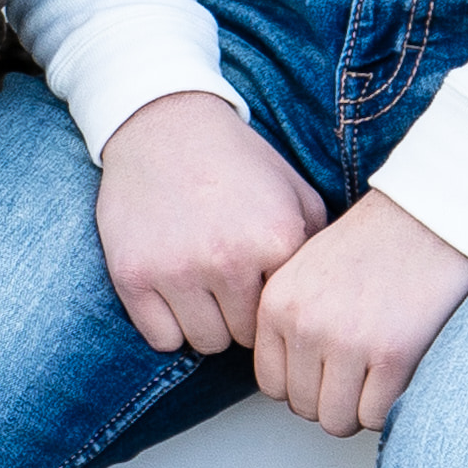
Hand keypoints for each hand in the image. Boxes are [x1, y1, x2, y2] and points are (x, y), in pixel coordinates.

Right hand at [94, 90, 324, 353]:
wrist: (164, 125)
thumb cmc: (235, 162)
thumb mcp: (294, 192)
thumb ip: (319, 245)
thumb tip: (334, 299)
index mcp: (275, 239)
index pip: (284, 317)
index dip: (272, 304)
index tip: (262, 285)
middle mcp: (227, 259)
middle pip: (245, 338)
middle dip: (238, 316)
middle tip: (227, 284)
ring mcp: (176, 270)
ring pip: (205, 342)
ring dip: (205, 323)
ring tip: (201, 287)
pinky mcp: (133, 275)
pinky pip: (161, 339)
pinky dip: (167, 324)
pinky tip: (171, 293)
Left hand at [249, 190, 467, 437]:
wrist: (429, 215)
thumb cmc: (376, 243)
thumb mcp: (307, 271)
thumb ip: (292, 319)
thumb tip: (294, 378)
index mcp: (277, 305)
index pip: (272, 384)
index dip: (304, 386)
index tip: (329, 372)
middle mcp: (304, 325)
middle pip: (304, 407)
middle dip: (334, 399)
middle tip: (361, 375)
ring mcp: (347, 342)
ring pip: (337, 420)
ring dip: (361, 408)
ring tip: (380, 377)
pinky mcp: (392, 355)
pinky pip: (378, 416)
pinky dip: (390, 406)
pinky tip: (402, 375)